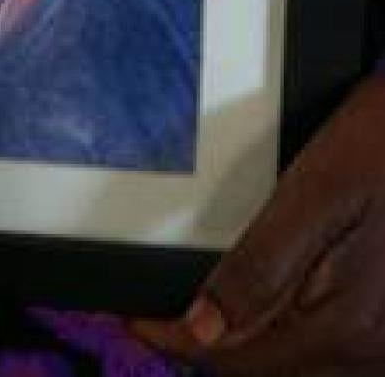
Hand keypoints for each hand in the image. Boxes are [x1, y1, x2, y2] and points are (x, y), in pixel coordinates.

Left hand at [133, 73, 384, 375]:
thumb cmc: (382, 147)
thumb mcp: (312, 192)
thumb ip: (259, 265)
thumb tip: (201, 325)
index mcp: (345, 324)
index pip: (235, 358)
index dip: (177, 341)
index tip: (140, 323)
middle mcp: (371, 350)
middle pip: (265, 370)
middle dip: (212, 345)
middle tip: (166, 315)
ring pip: (296, 364)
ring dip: (250, 345)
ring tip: (210, 310)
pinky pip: (326, 349)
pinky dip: (288, 335)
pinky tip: (271, 306)